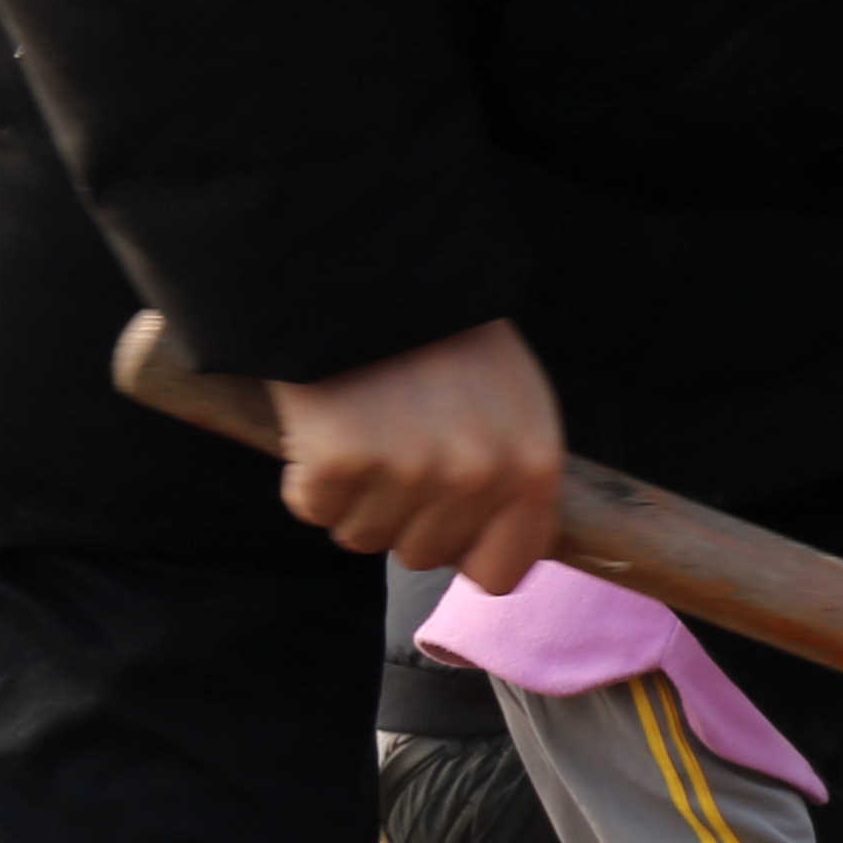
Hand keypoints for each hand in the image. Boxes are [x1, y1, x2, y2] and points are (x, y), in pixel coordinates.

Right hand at [269, 318, 562, 589]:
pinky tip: (328, 425)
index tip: (449, 524)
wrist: (370, 271)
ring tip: (366, 427)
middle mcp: (477, 477)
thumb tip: (495, 558)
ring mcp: (407, 473)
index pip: (501, 572)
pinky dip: (308, 477)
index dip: (467, 553)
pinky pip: (313, 508)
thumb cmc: (446, 339)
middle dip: (404, 515)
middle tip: (398, 445)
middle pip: (423, 556)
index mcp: (533, 467)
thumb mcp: (517, 403)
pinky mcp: (338, 464)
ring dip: (355, 497)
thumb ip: (515, 480)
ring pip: (363, 537)